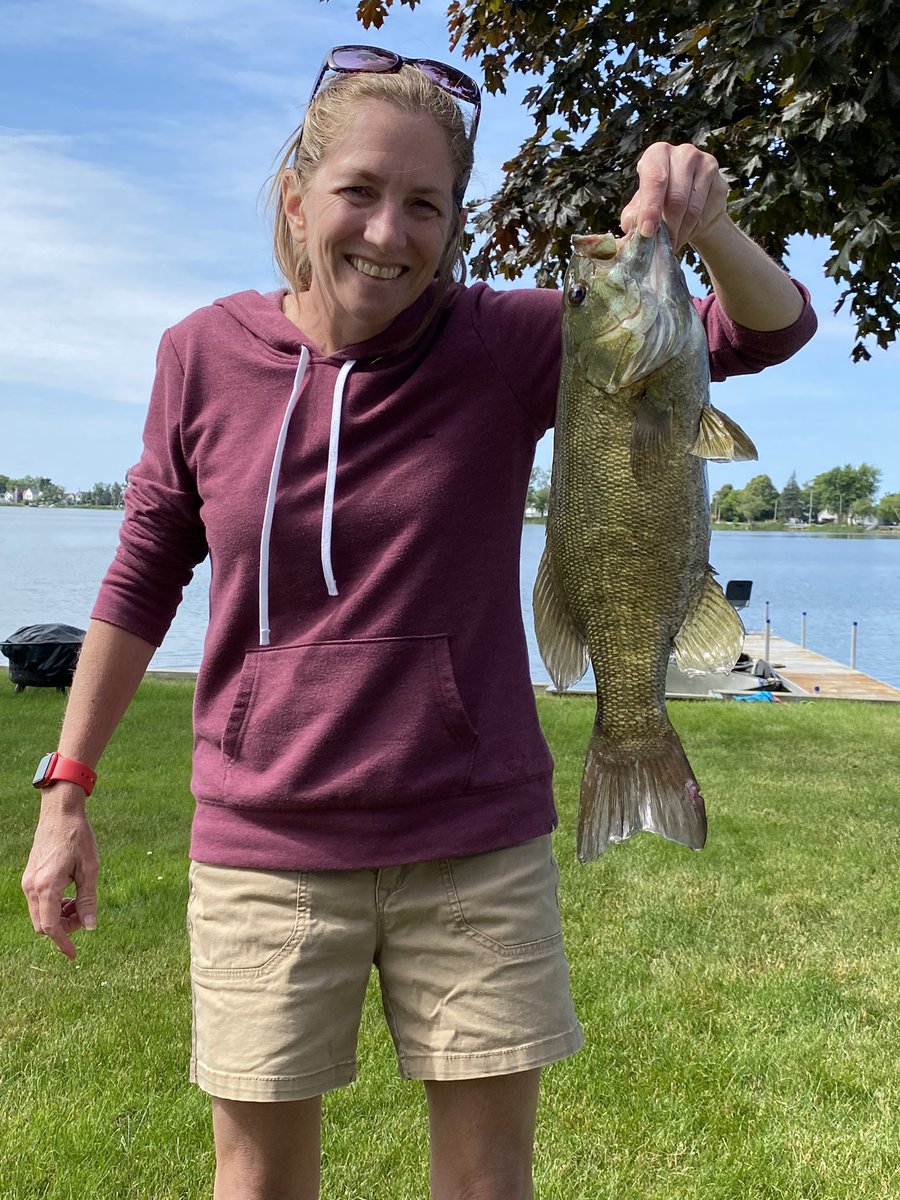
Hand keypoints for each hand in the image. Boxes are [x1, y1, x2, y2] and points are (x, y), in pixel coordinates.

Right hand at [22, 790, 98, 960]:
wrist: (60, 813)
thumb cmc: (78, 838)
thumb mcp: (90, 869)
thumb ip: (89, 900)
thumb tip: (90, 927)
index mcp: (47, 886)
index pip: (50, 927)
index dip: (62, 943)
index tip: (74, 954)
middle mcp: (32, 887)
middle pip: (43, 925)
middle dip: (63, 929)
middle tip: (83, 916)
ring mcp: (28, 882)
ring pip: (39, 915)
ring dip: (58, 917)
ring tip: (79, 902)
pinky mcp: (29, 877)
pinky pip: (38, 902)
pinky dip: (53, 906)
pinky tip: (70, 894)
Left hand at [620, 142, 727, 250]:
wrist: (690, 203)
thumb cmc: (659, 203)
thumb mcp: (639, 208)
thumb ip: (632, 217)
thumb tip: (631, 228)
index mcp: (658, 154)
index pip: (654, 180)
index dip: (650, 208)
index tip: (647, 232)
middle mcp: (684, 154)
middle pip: (676, 198)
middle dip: (668, 228)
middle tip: (663, 246)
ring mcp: (706, 166)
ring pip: (692, 209)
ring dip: (681, 233)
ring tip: (673, 243)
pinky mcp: (720, 184)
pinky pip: (706, 215)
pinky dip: (694, 231)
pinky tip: (687, 232)